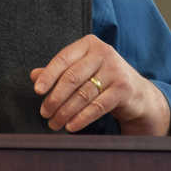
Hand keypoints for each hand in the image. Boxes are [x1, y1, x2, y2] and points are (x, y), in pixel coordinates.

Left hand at [31, 34, 170, 134]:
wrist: (137, 93)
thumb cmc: (102, 78)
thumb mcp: (81, 69)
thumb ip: (58, 71)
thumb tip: (33, 76)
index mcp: (88, 44)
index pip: (62, 59)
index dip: (48, 76)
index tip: (37, 90)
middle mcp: (103, 53)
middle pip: (71, 78)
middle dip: (54, 98)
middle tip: (44, 113)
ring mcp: (115, 71)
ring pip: (83, 94)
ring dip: (65, 111)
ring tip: (54, 122)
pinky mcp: (124, 89)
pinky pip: (97, 106)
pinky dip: (81, 118)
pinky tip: (70, 126)